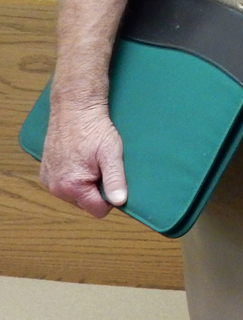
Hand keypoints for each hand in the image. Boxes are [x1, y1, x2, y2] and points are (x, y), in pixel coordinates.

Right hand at [39, 101, 126, 217]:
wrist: (74, 109)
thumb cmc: (94, 130)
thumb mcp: (112, 154)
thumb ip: (115, 180)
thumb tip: (119, 201)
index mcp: (72, 187)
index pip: (98, 210)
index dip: (111, 198)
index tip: (113, 180)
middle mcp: (55, 188)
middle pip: (86, 203)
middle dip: (97, 190)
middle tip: (101, 166)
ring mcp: (48, 180)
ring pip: (75, 195)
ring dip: (86, 183)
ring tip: (91, 161)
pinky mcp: (46, 173)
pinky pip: (65, 184)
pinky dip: (74, 176)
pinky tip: (80, 160)